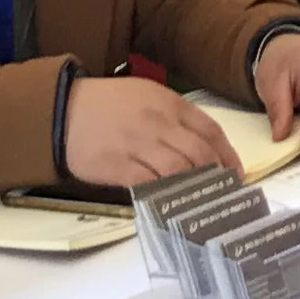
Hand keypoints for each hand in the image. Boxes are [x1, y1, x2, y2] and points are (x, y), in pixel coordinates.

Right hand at [64, 76, 241, 186]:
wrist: (63, 108)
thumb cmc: (108, 104)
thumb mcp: (147, 96)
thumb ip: (174, 117)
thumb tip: (201, 147)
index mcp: (169, 103)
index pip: (210, 130)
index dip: (227, 154)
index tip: (236, 172)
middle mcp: (158, 122)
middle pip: (199, 152)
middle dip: (215, 174)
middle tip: (221, 191)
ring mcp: (138, 144)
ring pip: (178, 169)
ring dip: (192, 186)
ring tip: (198, 199)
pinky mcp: (118, 165)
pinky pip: (148, 184)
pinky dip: (162, 195)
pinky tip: (169, 202)